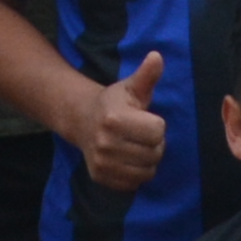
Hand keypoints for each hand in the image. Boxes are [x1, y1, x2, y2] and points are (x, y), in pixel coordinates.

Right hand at [74, 51, 169, 189]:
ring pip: (147, 171)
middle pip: (154, 153)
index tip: (144, 118)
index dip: (156, 124)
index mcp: (114, 118)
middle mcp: (105, 143)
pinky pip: (135, 184)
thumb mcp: (131, 87)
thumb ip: (146, 75)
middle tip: (141, 134)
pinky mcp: (101, 178)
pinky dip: (137, 174)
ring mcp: (102, 163)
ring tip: (136, 146)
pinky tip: (128, 159)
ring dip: (148, 160)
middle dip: (154, 144)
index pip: (158, 131)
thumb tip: (157, 57)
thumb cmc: (114, 103)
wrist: (83, 120)